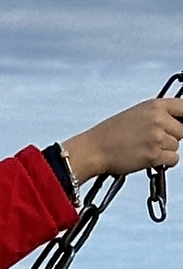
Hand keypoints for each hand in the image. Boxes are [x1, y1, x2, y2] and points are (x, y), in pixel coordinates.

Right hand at [58, 99, 182, 184]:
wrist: (94, 149)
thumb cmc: (110, 133)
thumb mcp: (136, 114)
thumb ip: (158, 115)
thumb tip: (178, 123)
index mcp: (154, 105)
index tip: (181, 123)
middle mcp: (158, 119)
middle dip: (172, 137)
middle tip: (153, 140)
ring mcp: (157, 137)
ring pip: (176, 146)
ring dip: (165, 150)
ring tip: (145, 148)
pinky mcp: (154, 155)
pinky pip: (173, 159)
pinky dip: (163, 162)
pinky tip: (149, 158)